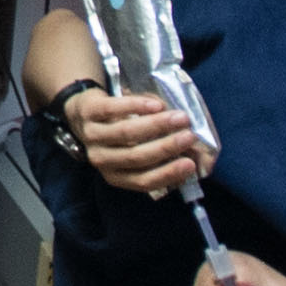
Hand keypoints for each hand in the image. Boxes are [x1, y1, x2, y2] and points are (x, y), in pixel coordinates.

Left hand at [71, 86, 206, 198]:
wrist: (84, 111)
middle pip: (137, 157)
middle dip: (167, 147)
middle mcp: (101, 160)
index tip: (191, 165)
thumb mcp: (139, 149)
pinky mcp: (89, 112)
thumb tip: (201, 161)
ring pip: (127, 133)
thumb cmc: (121, 134)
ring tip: (181, 118)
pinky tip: (157, 105)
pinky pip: (114, 109)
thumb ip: (167, 156)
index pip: (143, 181)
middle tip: (190, 136)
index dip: (167, 174)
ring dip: (158, 125)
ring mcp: (92, 136)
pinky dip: (137, 106)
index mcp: (115, 175)